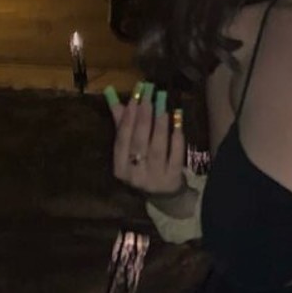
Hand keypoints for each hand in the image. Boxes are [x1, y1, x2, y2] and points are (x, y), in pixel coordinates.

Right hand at [105, 82, 185, 196]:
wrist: (164, 196)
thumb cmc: (144, 167)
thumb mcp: (130, 150)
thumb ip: (122, 125)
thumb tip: (114, 98)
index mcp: (119, 167)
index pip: (121, 139)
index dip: (127, 117)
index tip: (135, 97)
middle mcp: (134, 175)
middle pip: (138, 142)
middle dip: (144, 117)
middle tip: (149, 96)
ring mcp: (154, 178)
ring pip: (156, 147)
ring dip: (159, 125)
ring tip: (162, 106)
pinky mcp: (172, 179)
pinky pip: (175, 155)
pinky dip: (176, 138)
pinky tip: (177, 122)